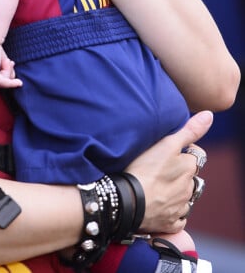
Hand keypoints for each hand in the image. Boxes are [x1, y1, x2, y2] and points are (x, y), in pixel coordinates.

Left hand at [0, 47, 22, 88]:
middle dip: (8, 73)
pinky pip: (4, 82)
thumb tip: (18, 83)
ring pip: (3, 82)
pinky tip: (19, 82)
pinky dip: (11, 82)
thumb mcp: (2, 62)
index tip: (11, 63)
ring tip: (7, 60)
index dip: (5, 75)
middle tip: (10, 61)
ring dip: (8, 71)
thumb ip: (7, 72)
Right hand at [125, 111, 212, 233]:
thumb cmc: (145, 169)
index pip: (193, 155)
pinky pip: (176, 217)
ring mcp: (180, 207)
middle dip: (177, 173)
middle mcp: (189, 188)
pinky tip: (158, 205)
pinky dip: (170, 211)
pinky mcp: (170, 223)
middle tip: (157, 168)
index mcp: (189, 168)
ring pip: (182, 196)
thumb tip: (209, 115)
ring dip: (174, 192)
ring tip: (155, 186)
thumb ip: (189, 130)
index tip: (164, 152)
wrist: (130, 201)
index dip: (180, 152)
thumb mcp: (166, 143)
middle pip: (187, 177)